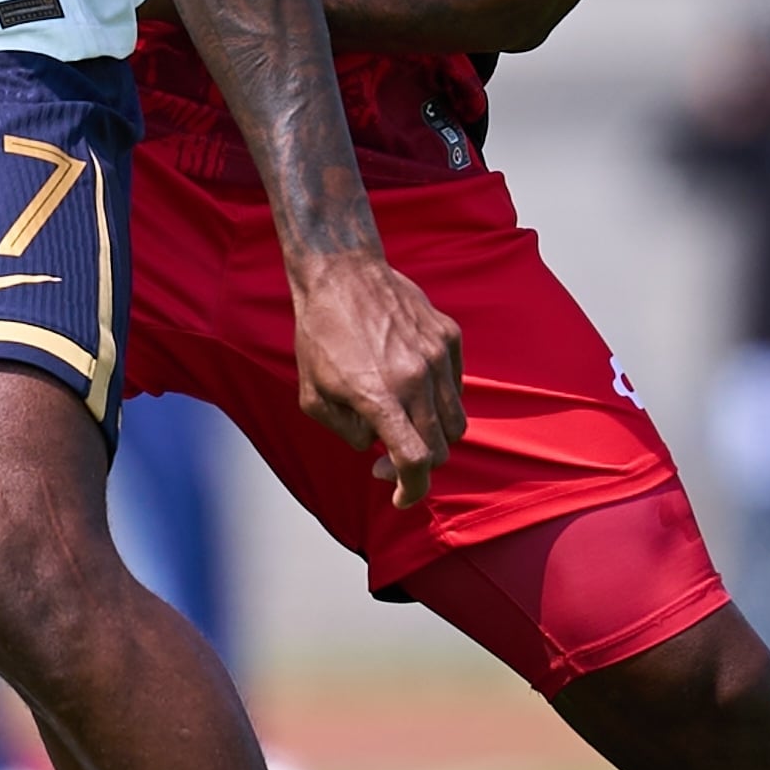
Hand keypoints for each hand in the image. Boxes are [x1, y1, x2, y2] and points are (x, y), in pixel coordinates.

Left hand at [288, 252, 464, 506]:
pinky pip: (456, 385)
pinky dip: (439, 398)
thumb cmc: (319, 334)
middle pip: (442, 447)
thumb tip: (376, 446)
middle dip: (418, 466)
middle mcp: (415, 378)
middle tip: (387, 457)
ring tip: (402, 421)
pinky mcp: (449, 336)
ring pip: (457, 420)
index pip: (416, 461)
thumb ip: (346, 431)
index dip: (411, 490)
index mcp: (379, 396)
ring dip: (434, 435)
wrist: (341, 272)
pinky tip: (410, 385)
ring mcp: (437, 355)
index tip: (400, 497)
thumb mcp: (312, 395)